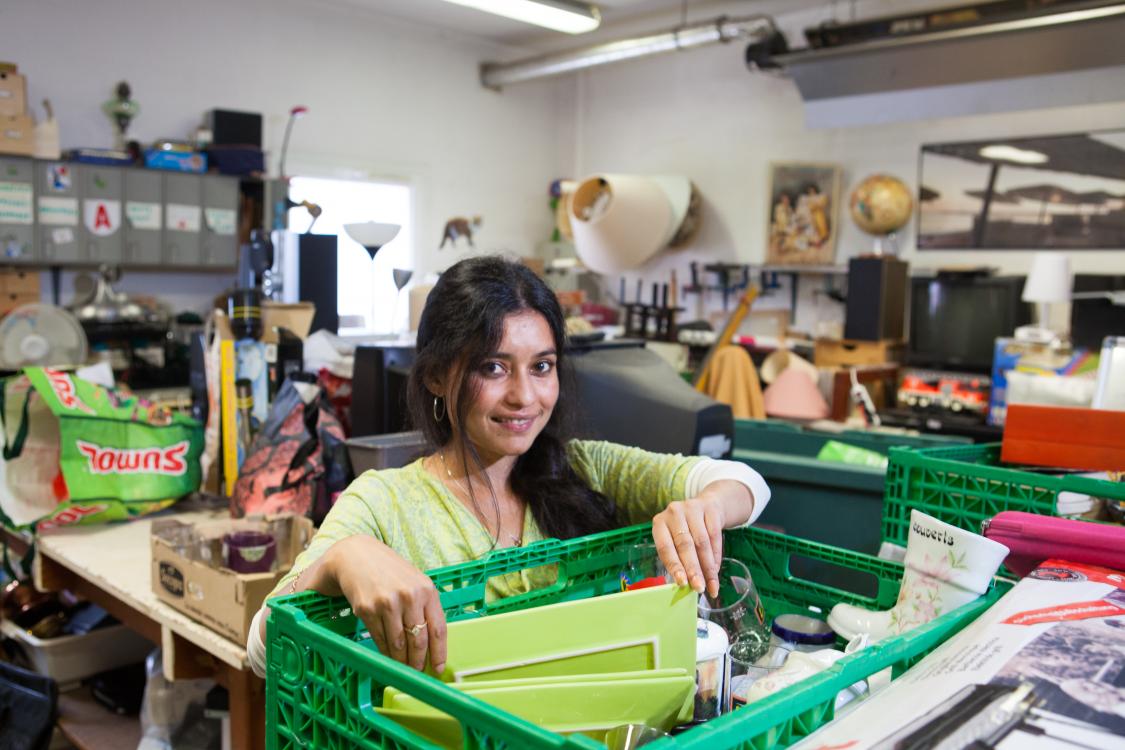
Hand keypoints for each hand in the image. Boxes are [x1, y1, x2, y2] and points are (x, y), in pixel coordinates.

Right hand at [321, 535, 447, 673]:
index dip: (439, 653)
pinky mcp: (367, 610)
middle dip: (418, 661)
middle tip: (417, 672)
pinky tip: (388, 657)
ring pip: (398, 644)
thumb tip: (432, 642)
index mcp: (427, 590)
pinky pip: (380, 639)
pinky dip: (385, 652)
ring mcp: (387, 603)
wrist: (357, 557)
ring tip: (403, 668)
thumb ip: (425, 606)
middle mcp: (409, 597)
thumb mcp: (415, 582)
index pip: (438, 629)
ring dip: (401, 661)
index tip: (438, 668)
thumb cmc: (390, 571)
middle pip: (418, 641)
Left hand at [652, 496, 724, 597]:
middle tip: (699, 588)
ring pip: (702, 542)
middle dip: (693, 570)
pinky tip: (716, 570)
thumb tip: (686, 584)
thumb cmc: (686, 530)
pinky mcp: (710, 509)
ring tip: (711, 585)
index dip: (674, 566)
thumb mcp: (675, 539)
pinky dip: (716, 556)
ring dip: (707, 567)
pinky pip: (715, 536)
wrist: (706, 506)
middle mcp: (674, 513)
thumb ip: (678, 558)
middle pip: (685, 545)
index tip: (682, 583)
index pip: (665, 547)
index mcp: (660, 523)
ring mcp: (692, 508)